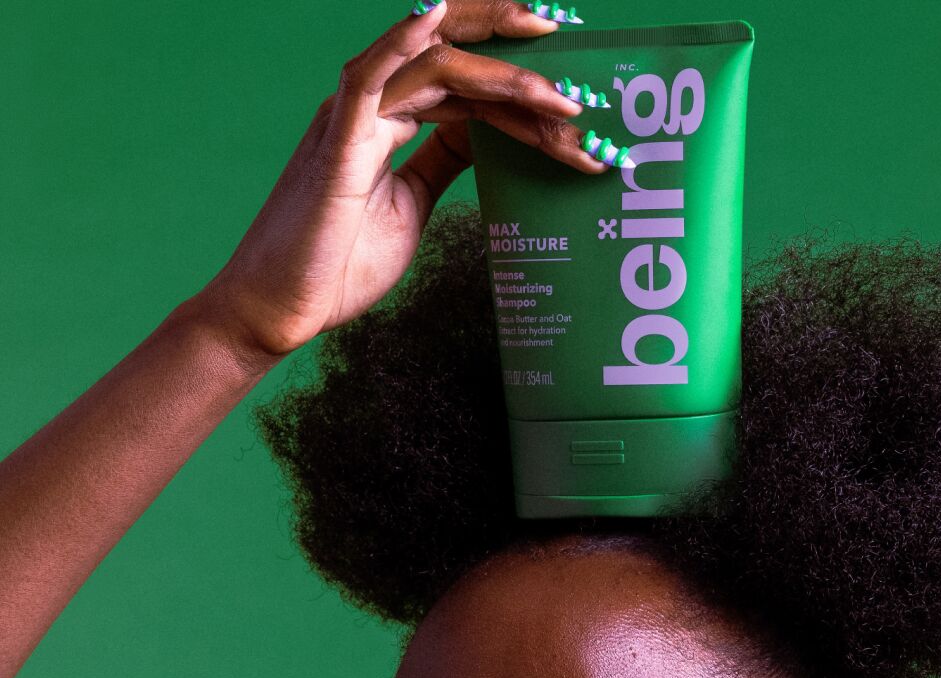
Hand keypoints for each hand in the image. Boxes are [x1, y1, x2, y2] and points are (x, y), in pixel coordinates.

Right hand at [196, 0, 603, 360]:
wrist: (282, 307)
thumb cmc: (338, 262)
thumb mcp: (414, 203)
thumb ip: (444, 161)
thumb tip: (485, 134)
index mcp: (393, 118)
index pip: (468, 83)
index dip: (520, 81)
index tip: (573, 95)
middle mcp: (376, 104)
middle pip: (456, 54)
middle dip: (521, 55)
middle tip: (579, 61)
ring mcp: (355, 117)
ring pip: (436, 64)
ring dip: (504, 76)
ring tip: (560, 102)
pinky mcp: (338, 141)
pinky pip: (371, 76)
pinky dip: (403, 41)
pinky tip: (436, 17)